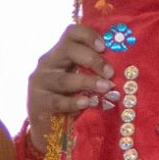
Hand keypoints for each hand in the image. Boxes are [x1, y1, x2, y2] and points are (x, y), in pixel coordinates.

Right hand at [25, 25, 113, 155]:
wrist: (47, 125)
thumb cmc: (69, 97)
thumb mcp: (79, 78)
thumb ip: (92, 69)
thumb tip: (120, 66)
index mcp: (60, 53)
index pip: (71, 33)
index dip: (88, 36)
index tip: (104, 47)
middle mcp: (48, 63)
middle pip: (67, 50)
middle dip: (92, 59)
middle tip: (110, 72)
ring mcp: (41, 82)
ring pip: (64, 79)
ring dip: (87, 82)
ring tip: (106, 87)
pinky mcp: (38, 102)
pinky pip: (57, 101)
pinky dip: (73, 102)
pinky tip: (86, 103)